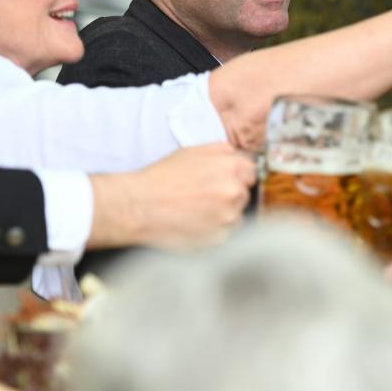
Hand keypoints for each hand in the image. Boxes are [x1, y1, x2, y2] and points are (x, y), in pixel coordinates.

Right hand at [88, 143, 255, 248]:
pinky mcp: (219, 239)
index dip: (236, 176)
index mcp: (231, 168)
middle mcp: (234, 192)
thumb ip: (222, 151)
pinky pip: (225, 234)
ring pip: (236, 216)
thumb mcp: (193, 151)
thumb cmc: (162, 178)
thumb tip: (239, 157)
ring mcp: (228, 218)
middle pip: (244, 194)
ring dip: (223, 214)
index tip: (224, 181)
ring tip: (197, 211)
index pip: (251, 172)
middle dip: (229, 195)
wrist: (140, 206)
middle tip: (204, 197)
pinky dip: (214, 231)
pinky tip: (195, 223)